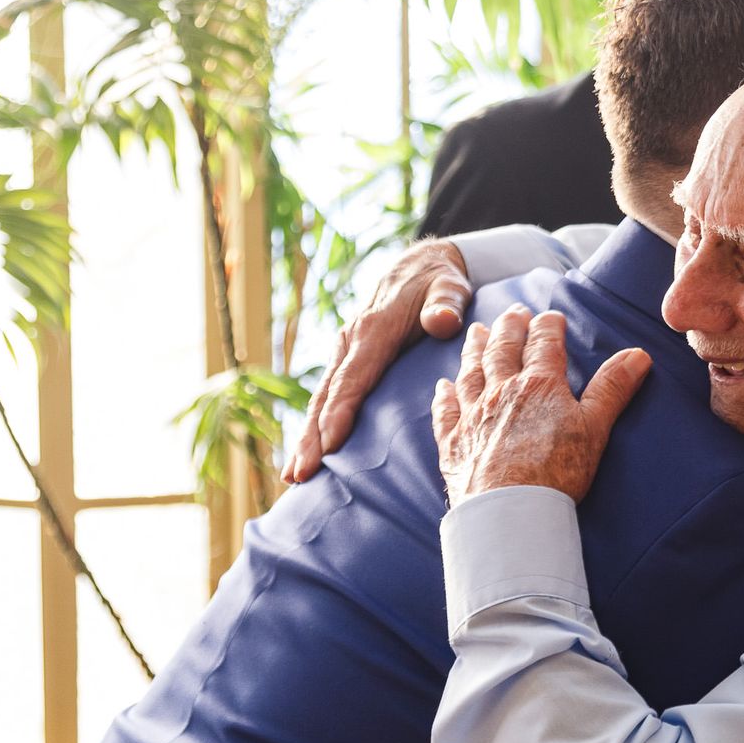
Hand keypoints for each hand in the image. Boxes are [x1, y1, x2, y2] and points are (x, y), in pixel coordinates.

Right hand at [281, 239, 476, 483]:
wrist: (420, 266)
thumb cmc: (440, 282)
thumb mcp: (450, 287)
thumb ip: (446, 304)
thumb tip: (442, 321)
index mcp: (373, 329)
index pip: (353, 377)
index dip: (339, 412)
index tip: (329, 446)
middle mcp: (350, 341)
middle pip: (327, 395)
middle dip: (312, 437)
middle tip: (300, 475)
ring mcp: (344, 350)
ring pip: (320, 399)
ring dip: (305, 437)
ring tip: (293, 476)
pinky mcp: (345, 358)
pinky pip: (326, 395)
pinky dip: (313, 425)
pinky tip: (306, 455)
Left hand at [432, 306, 651, 504]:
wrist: (509, 511)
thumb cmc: (557, 472)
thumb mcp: (595, 428)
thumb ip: (612, 389)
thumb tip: (638, 354)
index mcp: (539, 385)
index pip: (543, 343)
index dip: (548, 326)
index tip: (551, 316)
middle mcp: (501, 392)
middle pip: (503, 349)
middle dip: (510, 327)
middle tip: (513, 311)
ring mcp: (473, 416)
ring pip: (472, 372)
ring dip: (475, 349)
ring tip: (477, 331)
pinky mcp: (454, 444)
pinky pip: (445, 411)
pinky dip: (444, 396)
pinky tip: (443, 385)